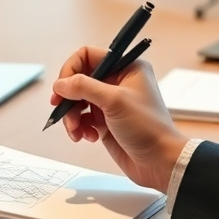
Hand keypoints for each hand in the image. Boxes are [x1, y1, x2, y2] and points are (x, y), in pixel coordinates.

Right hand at [50, 47, 187, 192]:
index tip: (62, 87)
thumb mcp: (114, 101)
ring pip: (77, 101)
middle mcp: (117, 82)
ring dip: (72, 116)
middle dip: (69, 97)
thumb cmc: (148, 128)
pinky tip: (87, 137)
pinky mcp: (105, 121)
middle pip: (79, 80)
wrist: (159, 162)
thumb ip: (84, 88)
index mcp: (126, 68)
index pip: (88, 56)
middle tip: (60, 109)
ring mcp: (110, 102)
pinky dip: (79, 127)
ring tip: (76, 130)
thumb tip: (61, 84)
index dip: (71, 69)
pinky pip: (82, 118)